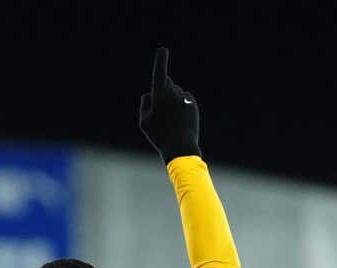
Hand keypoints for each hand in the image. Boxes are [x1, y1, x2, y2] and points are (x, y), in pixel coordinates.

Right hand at [138, 47, 200, 162]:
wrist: (180, 147)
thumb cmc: (159, 136)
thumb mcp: (144, 122)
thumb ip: (144, 104)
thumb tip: (149, 94)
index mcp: (160, 95)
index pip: (159, 73)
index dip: (160, 61)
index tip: (162, 50)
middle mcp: (174, 93)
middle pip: (166, 83)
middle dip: (162, 91)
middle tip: (160, 112)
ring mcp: (185, 98)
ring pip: (175, 93)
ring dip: (171, 101)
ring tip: (170, 121)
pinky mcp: (193, 104)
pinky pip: (184, 100)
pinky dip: (180, 106)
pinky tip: (179, 121)